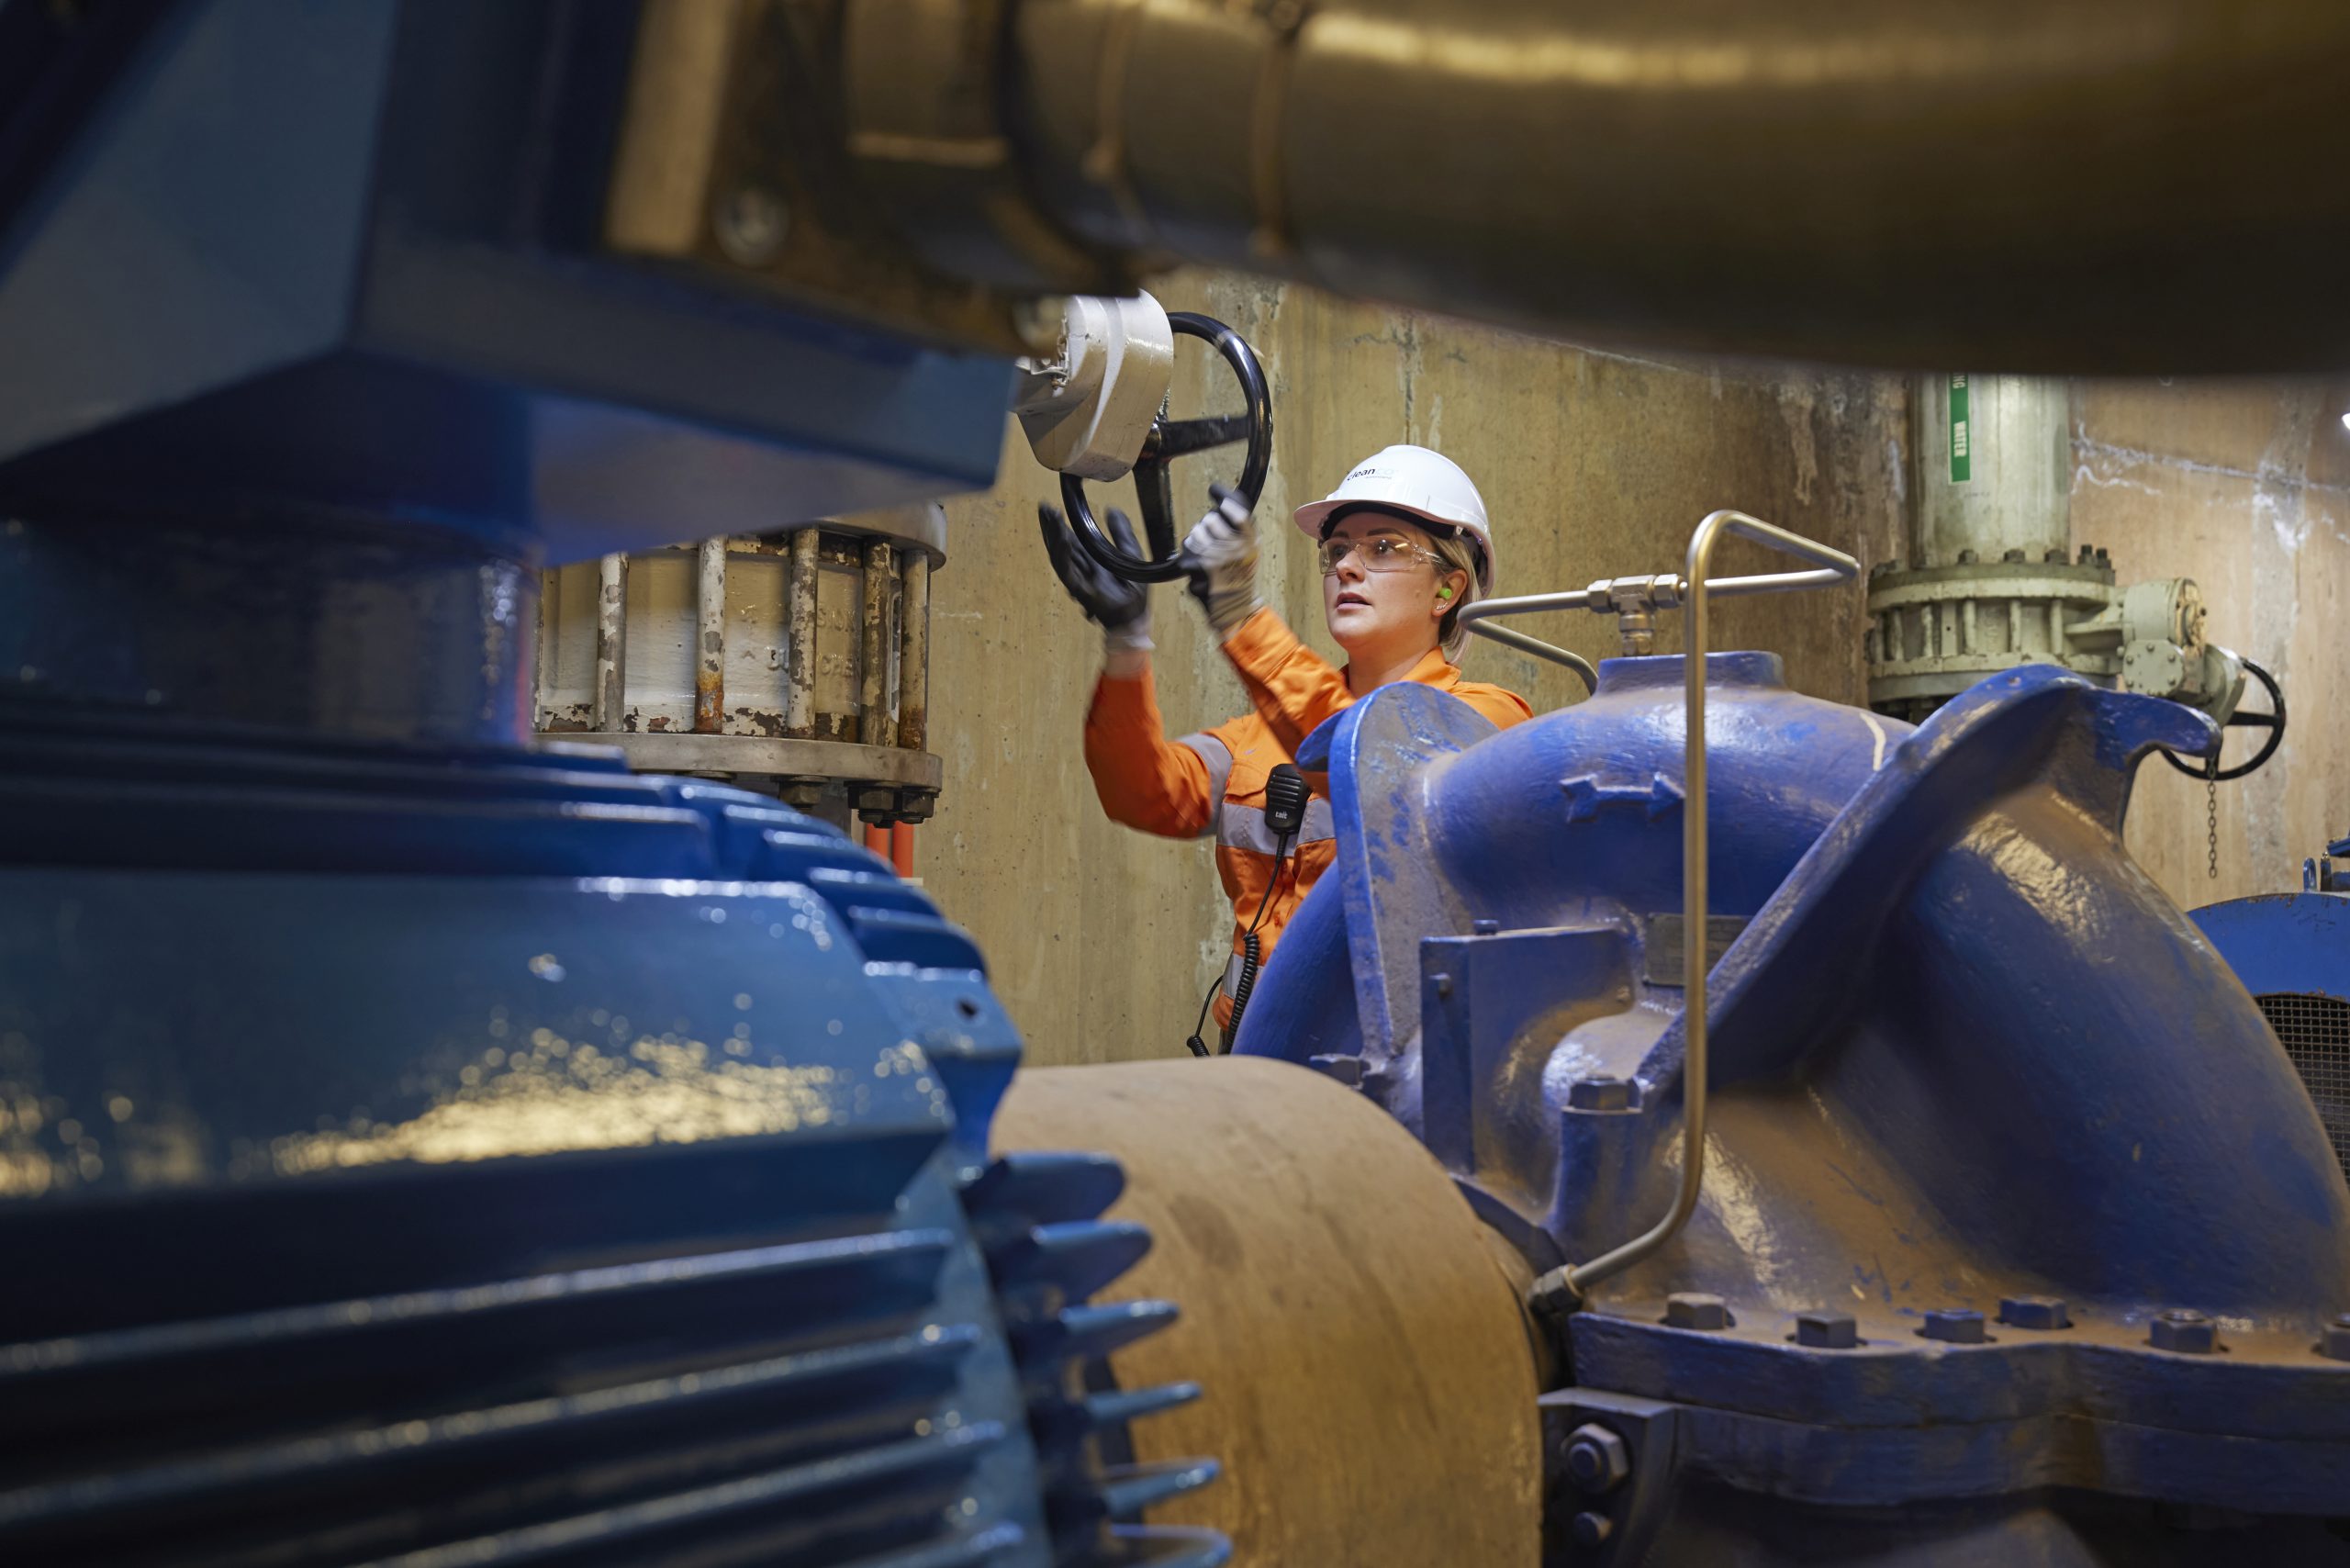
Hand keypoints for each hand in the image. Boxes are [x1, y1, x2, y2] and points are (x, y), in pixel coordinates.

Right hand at [1038, 502, 1152, 652]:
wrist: (1138, 614)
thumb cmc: (1135, 590)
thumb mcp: (1130, 551)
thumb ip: (1121, 532)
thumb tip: (1112, 510)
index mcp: (1092, 560)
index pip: (1071, 539)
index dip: (1061, 524)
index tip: (1052, 508)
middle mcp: (1082, 569)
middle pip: (1061, 545)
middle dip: (1051, 527)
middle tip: (1043, 507)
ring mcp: (1079, 580)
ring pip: (1059, 556)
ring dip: (1053, 537)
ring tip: (1050, 518)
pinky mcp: (1081, 590)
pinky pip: (1067, 572)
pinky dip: (1063, 555)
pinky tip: (1063, 539)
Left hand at [1179, 483, 1262, 637]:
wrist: (1237, 609)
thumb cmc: (1241, 578)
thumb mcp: (1250, 552)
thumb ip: (1241, 529)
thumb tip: (1223, 503)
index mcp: (1251, 541)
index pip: (1237, 511)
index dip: (1224, 497)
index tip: (1215, 490)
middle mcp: (1237, 548)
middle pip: (1210, 520)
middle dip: (1206, 527)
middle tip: (1211, 540)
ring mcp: (1219, 558)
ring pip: (1195, 534)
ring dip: (1195, 542)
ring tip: (1205, 555)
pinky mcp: (1202, 570)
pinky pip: (1187, 552)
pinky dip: (1188, 559)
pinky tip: (1198, 569)